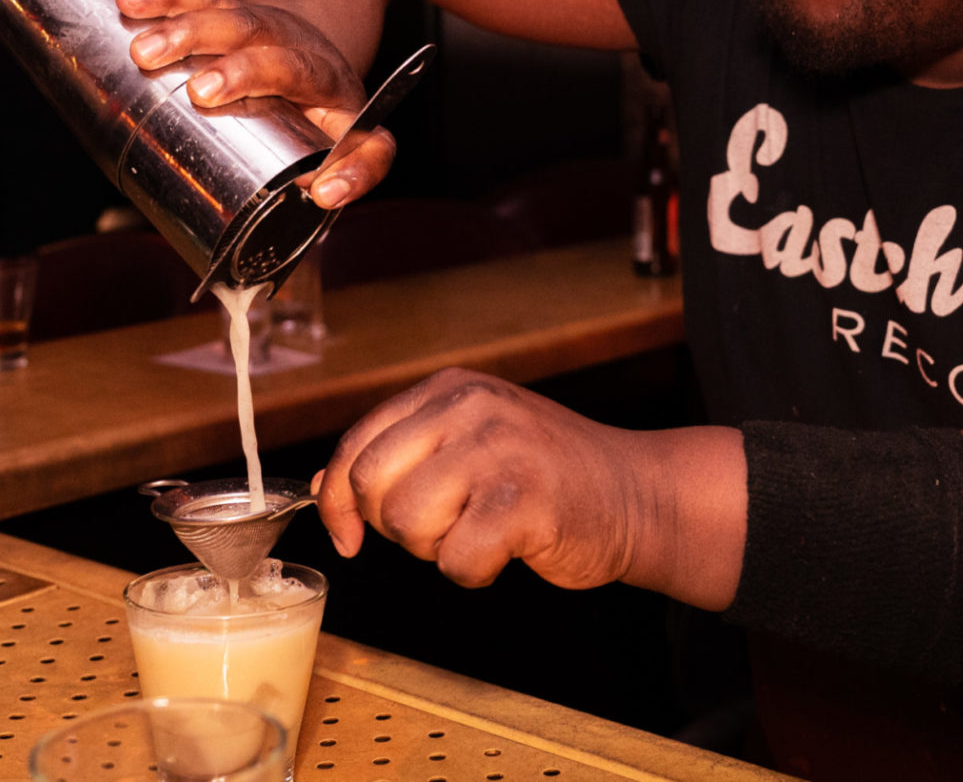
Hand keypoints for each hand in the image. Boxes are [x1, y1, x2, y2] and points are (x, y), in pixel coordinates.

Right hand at [116, 0, 392, 207]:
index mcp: (338, 92)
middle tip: (201, 91)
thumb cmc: (324, 109)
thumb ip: (352, 171)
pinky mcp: (229, 11)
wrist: (308, 50)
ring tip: (145, 51)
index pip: (355, 125)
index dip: (349, 163)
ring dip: (189, 31)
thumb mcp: (352, 142)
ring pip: (236, 21)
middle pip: (283, 56)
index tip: (322, 191)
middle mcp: (306, 54)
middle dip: (242, 71)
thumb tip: (326, 194)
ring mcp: (266, 28)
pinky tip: (131, 2)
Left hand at [312, 369, 746, 606]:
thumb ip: (403, 455)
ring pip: (409, 523)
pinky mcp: (524, 500)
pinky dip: (475, 572)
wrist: (636, 494)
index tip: (349, 537)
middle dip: (394, 525)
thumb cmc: (550, 476)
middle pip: (373, 483)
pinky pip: (457, 560)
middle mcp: (472, 408)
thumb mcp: (470, 443)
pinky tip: (506, 552)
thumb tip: (325, 485)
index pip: (358, 442)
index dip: (340, 500)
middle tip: (442, 528)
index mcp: (452, 390)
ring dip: (438, 548)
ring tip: (481, 532)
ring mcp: (500, 449)